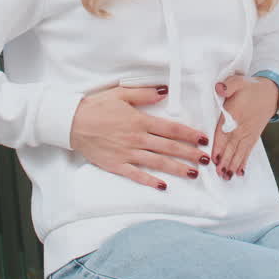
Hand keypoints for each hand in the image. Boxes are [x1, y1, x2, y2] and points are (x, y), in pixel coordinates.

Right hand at [69, 85, 210, 190]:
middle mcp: (137, 138)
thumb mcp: (121, 93)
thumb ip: (144, 93)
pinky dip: (150, 181)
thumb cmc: (96, 106)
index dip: (189, 134)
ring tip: (194, 174)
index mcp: (140, 120)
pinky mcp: (116, 165)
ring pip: (157, 162)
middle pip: (169, 147)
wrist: (72, 122)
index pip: (170, 129)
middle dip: (190, 153)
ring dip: (177, 168)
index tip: (203, 139)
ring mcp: (127, 153)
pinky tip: (163, 186)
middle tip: (206, 159)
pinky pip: (136, 175)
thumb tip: (165, 92)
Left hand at [212, 75, 277, 180]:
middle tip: (220, 174)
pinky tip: (241, 172)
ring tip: (228, 176)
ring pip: (239, 152)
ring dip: (233, 164)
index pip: (223, 133)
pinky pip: (248, 151)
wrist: (271, 93)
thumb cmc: (250, 87)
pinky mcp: (253, 136)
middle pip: (231, 147)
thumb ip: (227, 85)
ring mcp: (248, 133)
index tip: (213, 159)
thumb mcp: (237, 81)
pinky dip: (244, 161)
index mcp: (233, 115)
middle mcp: (241, 127)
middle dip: (225, 161)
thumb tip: (219, 88)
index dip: (218, 147)